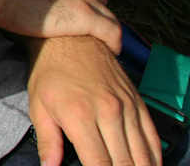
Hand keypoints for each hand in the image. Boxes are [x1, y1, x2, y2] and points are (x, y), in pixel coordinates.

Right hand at [0, 0, 120, 51]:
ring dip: (106, 32)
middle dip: (98, 18)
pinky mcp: (85, 16)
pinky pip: (113, 32)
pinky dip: (114, 43)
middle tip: (90, 37)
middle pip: (100, 2)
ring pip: (110, 17)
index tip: (78, 21)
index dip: (85, 5)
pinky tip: (111, 52)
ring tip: (103, 48)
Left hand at [27, 35, 161, 165]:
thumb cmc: (50, 74)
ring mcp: (127, 107)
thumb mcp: (38, 106)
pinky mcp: (138, 102)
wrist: (70, 39)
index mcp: (80, 116)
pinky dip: (153, 157)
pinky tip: (148, 165)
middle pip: (124, 163)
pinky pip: (153, 137)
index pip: (99, 164)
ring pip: (143, 154)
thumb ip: (48, 142)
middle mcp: (108, 112)